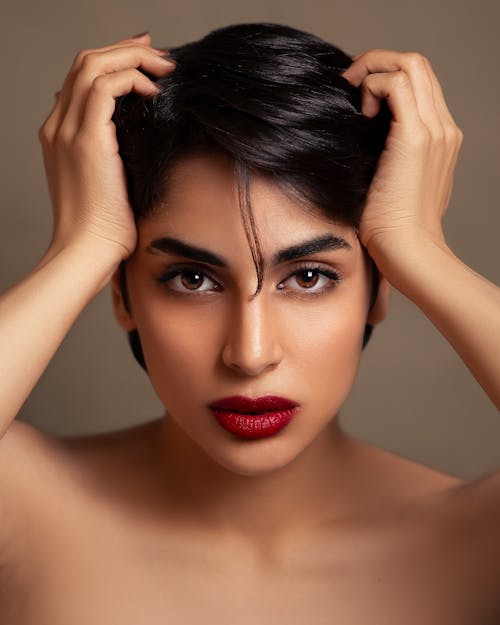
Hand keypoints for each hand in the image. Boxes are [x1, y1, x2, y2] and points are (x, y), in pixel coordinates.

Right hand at [38, 33, 175, 259]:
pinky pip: (105, 87)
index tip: (146, 62)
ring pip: (93, 65)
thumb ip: (115, 154)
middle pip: (85, 63)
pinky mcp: (86, 140)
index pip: (82, 80)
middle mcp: (59, 126)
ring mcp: (68, 130)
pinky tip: (153, 92)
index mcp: (61, 134)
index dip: (114, 61)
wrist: (88, 250)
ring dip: (132, 58)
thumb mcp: (110, 182)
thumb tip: (137, 137)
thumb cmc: (104, 226)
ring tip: (163, 67)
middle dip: (125, 50)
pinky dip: (132, 79)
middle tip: (157, 53)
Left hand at [342, 50, 462, 262]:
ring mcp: (434, 129)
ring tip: (351, 93)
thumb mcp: (390, 181)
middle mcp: (443, 127)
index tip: (355, 94)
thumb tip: (360, 141)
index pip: (419, 83)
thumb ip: (387, 156)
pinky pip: (396, 83)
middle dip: (377, 63)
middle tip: (349, 83)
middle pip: (417, 64)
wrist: (406, 249)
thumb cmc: (392, 225)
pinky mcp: (416, 137)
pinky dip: (372, 85)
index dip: (386, 76)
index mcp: (440, 137)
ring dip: (373, 68)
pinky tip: (359, 114)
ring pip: (410, 64)